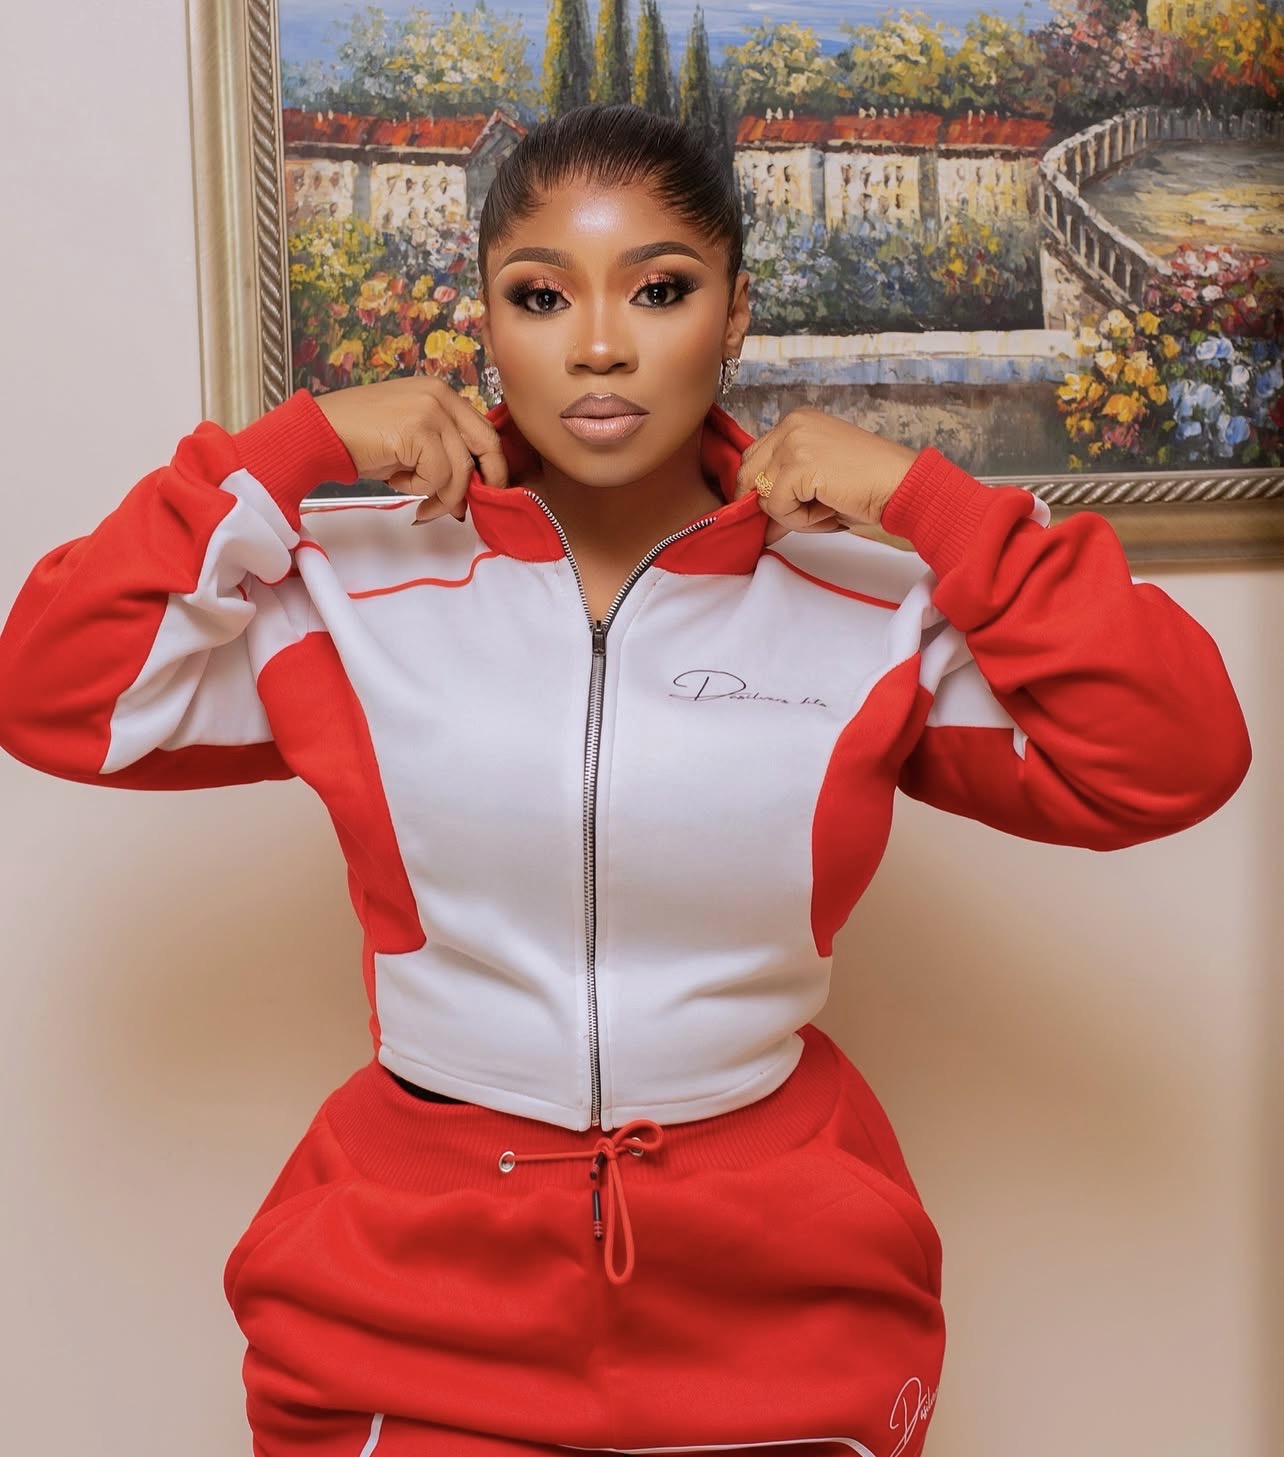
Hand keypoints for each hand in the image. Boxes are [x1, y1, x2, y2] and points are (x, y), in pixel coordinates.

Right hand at [315, 377, 508, 522]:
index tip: (480, 492)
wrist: (320, 433)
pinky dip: (420, 489)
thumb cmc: (359, 439)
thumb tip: (467, 491)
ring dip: (444, 498)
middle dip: (485, 482)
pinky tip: (397, 483)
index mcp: (442, 394)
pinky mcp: (418, 429)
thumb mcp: (411, 440)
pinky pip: (437, 475)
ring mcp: (431, 409)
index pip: (483, 431)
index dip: (488, 466)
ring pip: (461, 468)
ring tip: (421, 506)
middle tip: (469, 508)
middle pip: (487, 444)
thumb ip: (442, 453)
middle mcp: (441, 395)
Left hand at [733, 409, 917, 544]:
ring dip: (791, 515)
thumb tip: (759, 526)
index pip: (754, 459)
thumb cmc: (869, 485)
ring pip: (761, 494)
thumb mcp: (817, 484)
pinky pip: (777, 507)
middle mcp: (791, 425)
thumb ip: (784, 494)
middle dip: (769, 504)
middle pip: (747, 474)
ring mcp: (793, 442)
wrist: (901, 485)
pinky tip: (828, 511)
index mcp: (796, 422)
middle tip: (804, 516)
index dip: (762, 491)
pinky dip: (800, 521)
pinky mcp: (798, 465)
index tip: (782, 511)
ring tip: (825, 511)